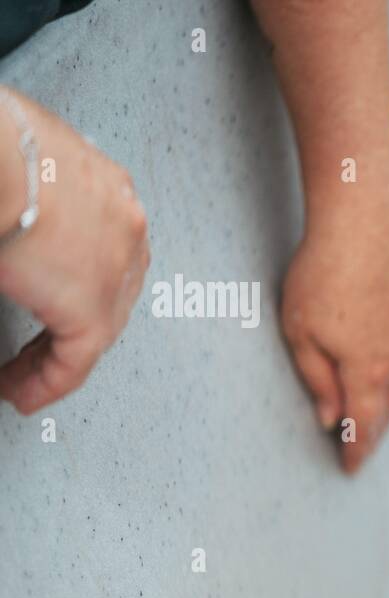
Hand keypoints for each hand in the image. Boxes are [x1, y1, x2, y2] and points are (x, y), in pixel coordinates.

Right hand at [0, 89, 148, 413]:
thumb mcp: (17, 168)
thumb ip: (24, 202)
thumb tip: (19, 244)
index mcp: (107, 187)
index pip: (102, 246)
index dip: (74, 280)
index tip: (49, 298)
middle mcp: (123, 226)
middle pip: (107, 290)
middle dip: (68, 324)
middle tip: (36, 352)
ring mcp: (115, 268)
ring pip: (95, 328)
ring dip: (54, 358)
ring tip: (22, 378)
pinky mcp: (92, 308)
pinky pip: (76, 360)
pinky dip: (47, 381)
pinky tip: (22, 392)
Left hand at [280, 208, 388, 472]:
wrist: (366, 219)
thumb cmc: (324, 272)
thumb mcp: (301, 332)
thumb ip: (316, 380)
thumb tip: (327, 417)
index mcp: (366, 371)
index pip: (364, 426)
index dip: (356, 451)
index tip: (349, 469)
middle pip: (386, 410)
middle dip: (372, 433)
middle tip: (358, 449)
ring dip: (386, 403)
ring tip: (372, 416)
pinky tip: (386, 367)